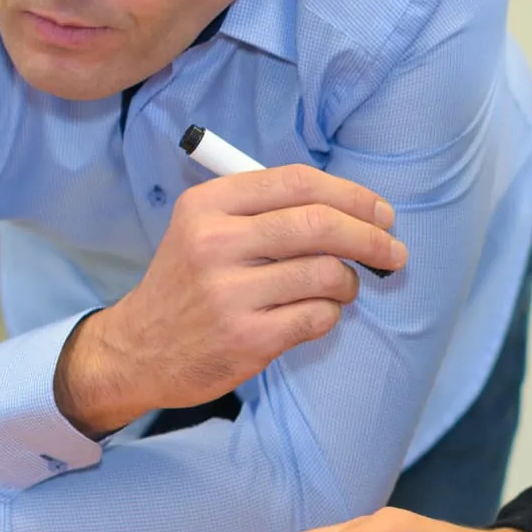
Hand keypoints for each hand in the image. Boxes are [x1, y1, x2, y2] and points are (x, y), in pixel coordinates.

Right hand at [55, 164, 406, 437]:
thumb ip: (264, 208)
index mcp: (208, 205)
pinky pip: (317, 316)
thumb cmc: (188, 282)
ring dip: (349, 281)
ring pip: (326, 272)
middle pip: (318, 224)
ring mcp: (229, 294)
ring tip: (342, 287)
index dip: (351, 194)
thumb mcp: (203, 227)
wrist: (139, 350)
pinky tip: (317, 312)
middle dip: (370, 236)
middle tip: (393, 250)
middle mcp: (215, 244)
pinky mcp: (246, 339)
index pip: (296, 181)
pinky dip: (330, 313)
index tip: (380, 212)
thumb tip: (352, 205)